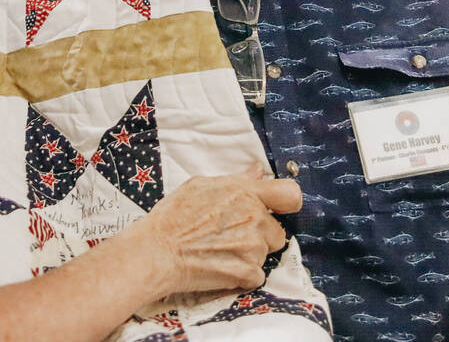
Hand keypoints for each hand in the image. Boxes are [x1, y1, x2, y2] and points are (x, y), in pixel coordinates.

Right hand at [133, 171, 302, 295]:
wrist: (158, 252)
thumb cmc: (173, 217)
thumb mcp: (201, 186)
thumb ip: (236, 181)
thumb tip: (257, 172)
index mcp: (245, 193)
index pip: (290, 194)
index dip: (285, 203)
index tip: (276, 209)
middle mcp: (254, 218)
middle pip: (277, 232)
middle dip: (260, 235)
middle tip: (232, 236)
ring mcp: (253, 247)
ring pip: (264, 254)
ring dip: (249, 255)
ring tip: (219, 251)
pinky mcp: (247, 273)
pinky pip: (256, 275)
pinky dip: (242, 274)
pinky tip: (220, 266)